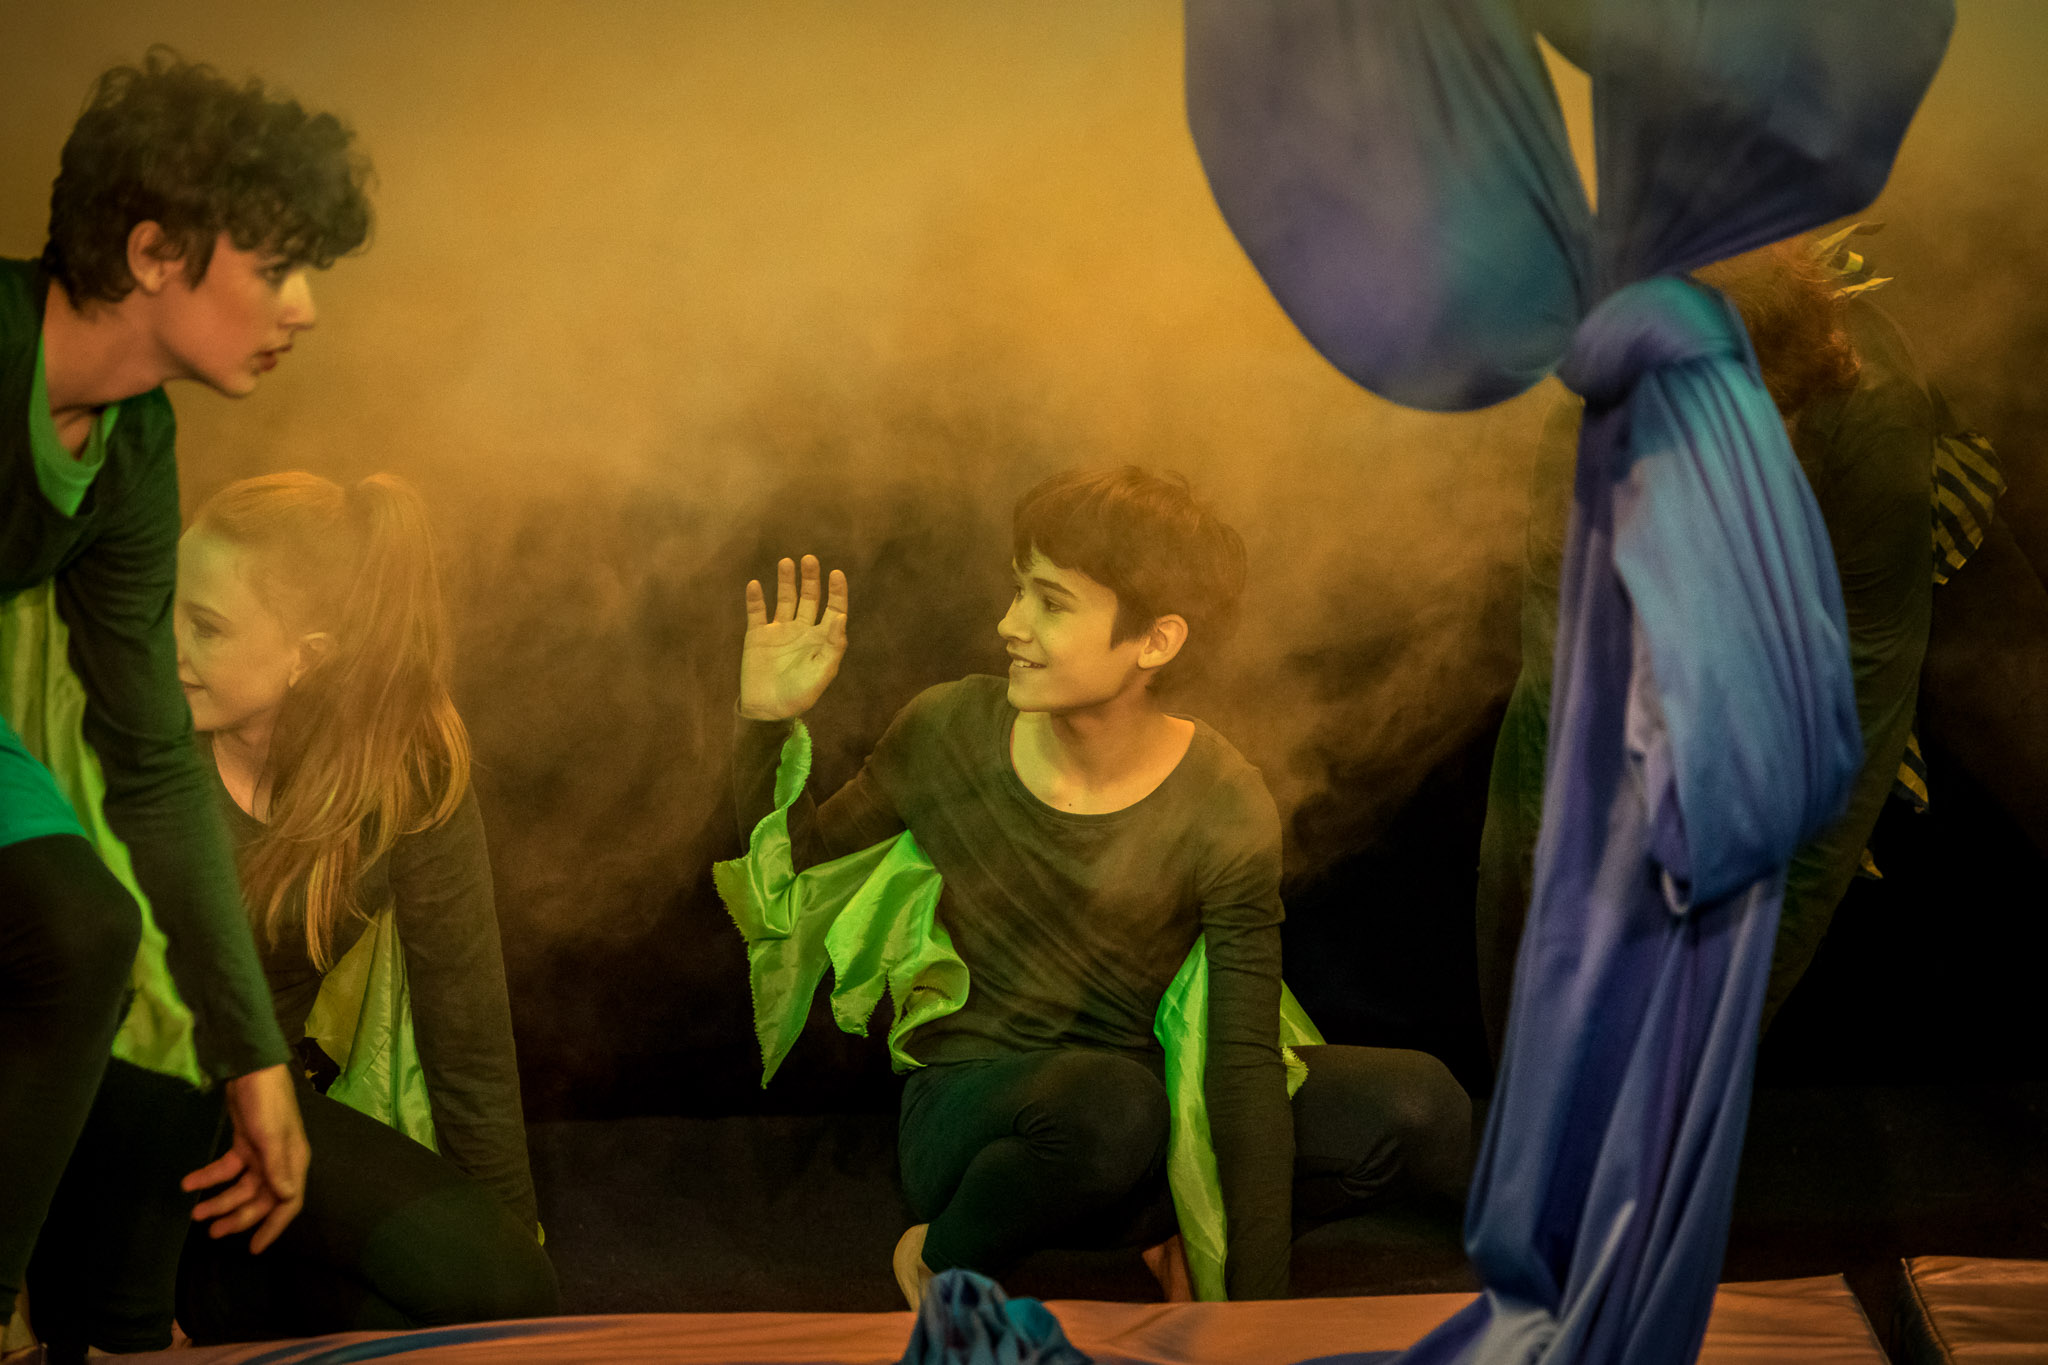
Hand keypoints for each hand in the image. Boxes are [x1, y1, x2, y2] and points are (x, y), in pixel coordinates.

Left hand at [182, 1062, 308, 1252]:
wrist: (252, 1069)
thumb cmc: (267, 1102)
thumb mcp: (271, 1135)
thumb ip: (276, 1166)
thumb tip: (285, 1198)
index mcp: (292, 1162)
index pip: (287, 1203)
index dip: (272, 1227)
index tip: (253, 1249)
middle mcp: (279, 1162)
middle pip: (261, 1199)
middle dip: (237, 1217)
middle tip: (212, 1232)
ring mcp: (261, 1153)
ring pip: (241, 1187)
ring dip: (220, 1201)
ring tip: (196, 1214)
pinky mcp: (244, 1144)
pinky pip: (227, 1169)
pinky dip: (209, 1178)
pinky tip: (190, 1183)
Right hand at [739, 554, 848, 720]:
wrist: (768, 709)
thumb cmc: (800, 694)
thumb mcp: (823, 671)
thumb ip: (834, 645)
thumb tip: (841, 616)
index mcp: (821, 638)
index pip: (833, 609)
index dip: (836, 591)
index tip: (836, 574)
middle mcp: (802, 629)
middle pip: (809, 598)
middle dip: (810, 579)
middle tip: (810, 559)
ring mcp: (779, 631)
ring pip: (784, 599)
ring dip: (786, 581)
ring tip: (786, 562)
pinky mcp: (757, 635)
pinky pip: (756, 612)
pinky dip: (755, 599)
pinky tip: (754, 584)